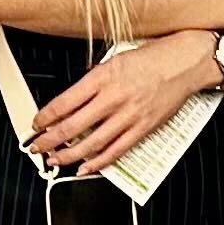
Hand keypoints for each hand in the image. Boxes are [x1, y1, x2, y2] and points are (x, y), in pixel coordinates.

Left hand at [29, 31, 219, 176]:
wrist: (186, 62)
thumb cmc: (155, 57)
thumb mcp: (116, 58)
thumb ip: (95, 79)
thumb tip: (74, 99)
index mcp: (103, 76)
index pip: (64, 102)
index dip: (45, 117)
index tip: (37, 123)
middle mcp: (114, 97)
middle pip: (72, 126)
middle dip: (49, 140)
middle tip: (37, 146)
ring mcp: (129, 115)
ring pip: (91, 143)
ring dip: (69, 155)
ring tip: (55, 160)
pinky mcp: (143, 128)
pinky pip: (116, 150)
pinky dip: (98, 162)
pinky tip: (85, 167)